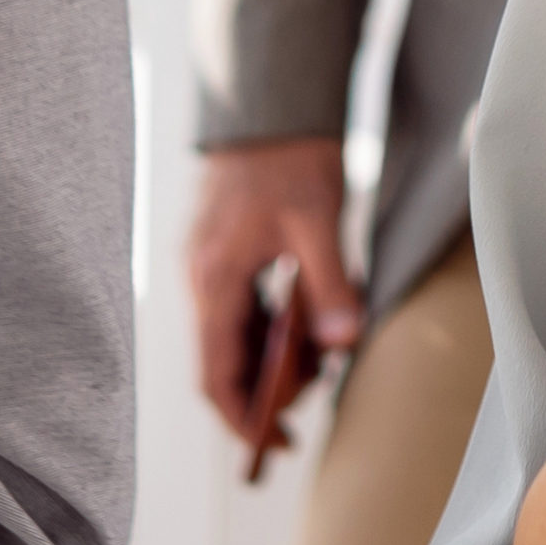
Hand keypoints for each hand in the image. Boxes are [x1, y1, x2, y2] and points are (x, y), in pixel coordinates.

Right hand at [188, 135, 370, 471]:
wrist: (268, 100)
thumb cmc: (289, 156)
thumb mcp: (319, 224)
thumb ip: (330, 288)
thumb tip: (341, 345)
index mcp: (215, 278)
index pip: (215, 372)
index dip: (240, 416)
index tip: (270, 444)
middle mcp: (203, 277)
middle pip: (220, 359)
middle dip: (258, 392)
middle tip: (304, 407)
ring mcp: (210, 264)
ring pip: (232, 334)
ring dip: (266, 359)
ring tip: (312, 370)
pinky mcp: (225, 251)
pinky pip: (241, 307)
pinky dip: (268, 327)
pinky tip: (305, 329)